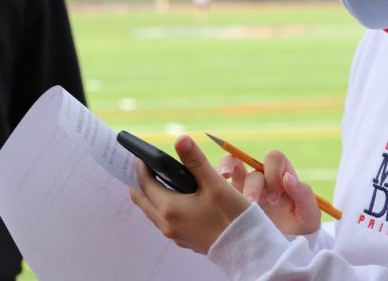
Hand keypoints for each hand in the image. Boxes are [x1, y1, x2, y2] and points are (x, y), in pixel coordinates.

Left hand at [130, 135, 249, 253]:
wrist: (247, 248)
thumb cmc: (232, 216)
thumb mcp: (215, 184)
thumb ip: (195, 161)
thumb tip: (180, 139)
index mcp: (170, 209)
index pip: (145, 183)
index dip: (141, 167)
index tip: (141, 154)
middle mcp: (167, 224)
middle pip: (143, 199)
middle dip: (140, 181)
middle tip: (143, 165)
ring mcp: (175, 235)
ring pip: (152, 211)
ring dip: (151, 194)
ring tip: (157, 178)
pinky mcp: (184, 240)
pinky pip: (164, 220)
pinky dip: (162, 206)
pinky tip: (176, 197)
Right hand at [219, 149, 320, 234]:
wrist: (282, 251)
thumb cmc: (298, 229)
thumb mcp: (309, 215)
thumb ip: (304, 194)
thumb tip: (288, 178)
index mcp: (282, 176)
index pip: (274, 158)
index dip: (273, 172)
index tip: (275, 197)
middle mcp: (263, 177)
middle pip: (252, 165)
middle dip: (253, 186)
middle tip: (254, 205)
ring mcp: (244, 184)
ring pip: (232, 163)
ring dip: (228, 169)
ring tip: (224, 178)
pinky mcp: (229, 195)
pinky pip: (218, 178)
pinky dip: (214, 177)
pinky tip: (213, 190)